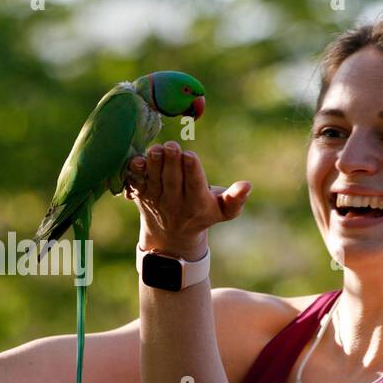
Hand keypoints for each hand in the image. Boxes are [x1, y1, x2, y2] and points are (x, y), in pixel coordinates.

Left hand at [124, 141, 249, 259]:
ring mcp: (156, 201)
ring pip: (154, 180)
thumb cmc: (202, 214)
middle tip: (172, 145)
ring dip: (153, 164)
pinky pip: (137, 184)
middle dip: (172, 162)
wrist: (171, 237)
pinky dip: (135, 173)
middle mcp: (175, 203)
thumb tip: (247, 185)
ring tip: (156, 149)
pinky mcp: (141, 197)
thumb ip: (235, 199)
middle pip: (172, 181)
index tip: (190, 155)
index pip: (194, 185)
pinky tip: (136, 160)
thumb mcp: (222, 211)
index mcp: (196, 204)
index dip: (191, 170)